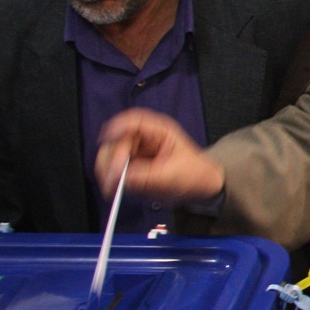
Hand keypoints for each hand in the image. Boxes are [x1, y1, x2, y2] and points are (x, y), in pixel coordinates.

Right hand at [95, 108, 224, 203]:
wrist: (201, 186)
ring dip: (108, 169)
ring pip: (111, 154)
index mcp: (160, 131)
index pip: (135, 120)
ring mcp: (137, 151)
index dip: (118, 126)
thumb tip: (120, 179)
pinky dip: (110, 178)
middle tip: (112, 178)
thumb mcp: (171, 176)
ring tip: (111, 188)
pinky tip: (113, 189)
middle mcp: (145, 138)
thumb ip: (145, 177)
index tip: (107, 138)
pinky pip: (114, 169)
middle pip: (118, 138)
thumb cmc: (194, 174)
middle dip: (111, 157)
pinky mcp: (132, 166)